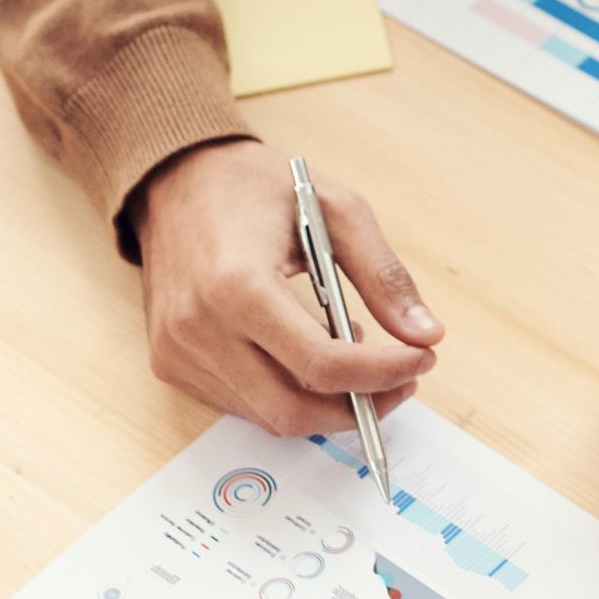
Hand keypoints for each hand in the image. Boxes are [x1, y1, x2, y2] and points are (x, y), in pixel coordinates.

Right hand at [131, 140, 441, 434]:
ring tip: (363, 360)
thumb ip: (383, 276)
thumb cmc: (259, 188)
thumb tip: (427, 335)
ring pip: (269, 416)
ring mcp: (178, 354)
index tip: (422, 359)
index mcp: (239, 286)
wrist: (179, 182)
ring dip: (327, 405)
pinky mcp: (171, 366)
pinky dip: (289, 395)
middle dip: (360, 406)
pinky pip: (242, 404)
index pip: (320, 364)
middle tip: (404, 378)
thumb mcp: (337, 211)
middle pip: (293, 410)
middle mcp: (199, 330)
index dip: (381, 373)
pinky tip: (315, 357)